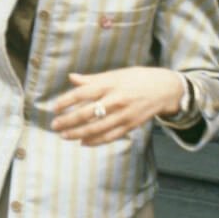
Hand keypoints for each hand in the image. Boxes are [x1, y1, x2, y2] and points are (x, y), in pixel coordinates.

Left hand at [51, 67, 181, 145]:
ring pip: (97, 128)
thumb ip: (92, 79)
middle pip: (87, 113)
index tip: (54, 108)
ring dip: (78, 133)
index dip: (66, 101)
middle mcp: (116, 100)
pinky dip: (95, 141)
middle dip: (68, 121)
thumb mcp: (115, 74)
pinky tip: (83, 142)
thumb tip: (71, 78)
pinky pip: (110, 136)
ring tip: (64, 135)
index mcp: (110, 84)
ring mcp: (124, 115)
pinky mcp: (130, 126)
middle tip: (55, 125)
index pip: (83, 93)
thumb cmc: (137, 78)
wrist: (164, 89)